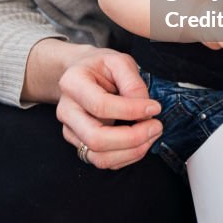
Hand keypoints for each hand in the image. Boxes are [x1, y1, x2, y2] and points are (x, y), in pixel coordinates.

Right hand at [56, 47, 162, 170]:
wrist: (83, 73)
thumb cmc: (102, 66)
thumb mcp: (119, 61)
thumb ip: (133, 83)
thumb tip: (145, 109)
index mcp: (72, 83)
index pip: (101, 105)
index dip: (131, 110)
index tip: (155, 107)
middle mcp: (66, 110)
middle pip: (96, 138)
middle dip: (132, 138)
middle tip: (156, 126)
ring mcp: (70, 131)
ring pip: (99, 157)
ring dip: (132, 151)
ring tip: (152, 135)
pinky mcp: (79, 144)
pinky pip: (103, 161)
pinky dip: (127, 156)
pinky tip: (141, 142)